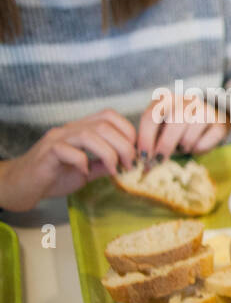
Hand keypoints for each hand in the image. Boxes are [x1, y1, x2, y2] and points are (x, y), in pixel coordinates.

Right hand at [0, 110, 136, 210]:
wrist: (22, 186)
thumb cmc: (55, 177)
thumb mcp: (88, 171)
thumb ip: (105, 165)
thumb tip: (129, 164)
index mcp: (81, 130)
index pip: (109, 116)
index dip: (128, 131)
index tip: (135, 153)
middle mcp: (70, 130)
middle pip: (104, 124)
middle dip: (124, 145)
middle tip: (130, 165)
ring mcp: (57, 139)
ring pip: (89, 134)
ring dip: (109, 153)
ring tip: (115, 170)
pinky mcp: (46, 153)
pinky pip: (67, 150)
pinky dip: (82, 161)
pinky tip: (84, 173)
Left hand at [136, 88, 230, 159]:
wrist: (213, 119)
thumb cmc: (180, 128)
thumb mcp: (163, 129)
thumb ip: (151, 141)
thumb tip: (142, 163)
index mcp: (166, 99)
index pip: (151, 116)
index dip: (145, 138)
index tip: (144, 157)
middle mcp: (186, 100)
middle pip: (173, 122)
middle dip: (165, 145)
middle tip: (160, 161)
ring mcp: (205, 110)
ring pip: (190, 134)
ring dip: (183, 146)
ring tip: (183, 147)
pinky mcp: (220, 123)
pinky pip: (204, 143)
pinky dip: (198, 149)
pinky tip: (197, 145)